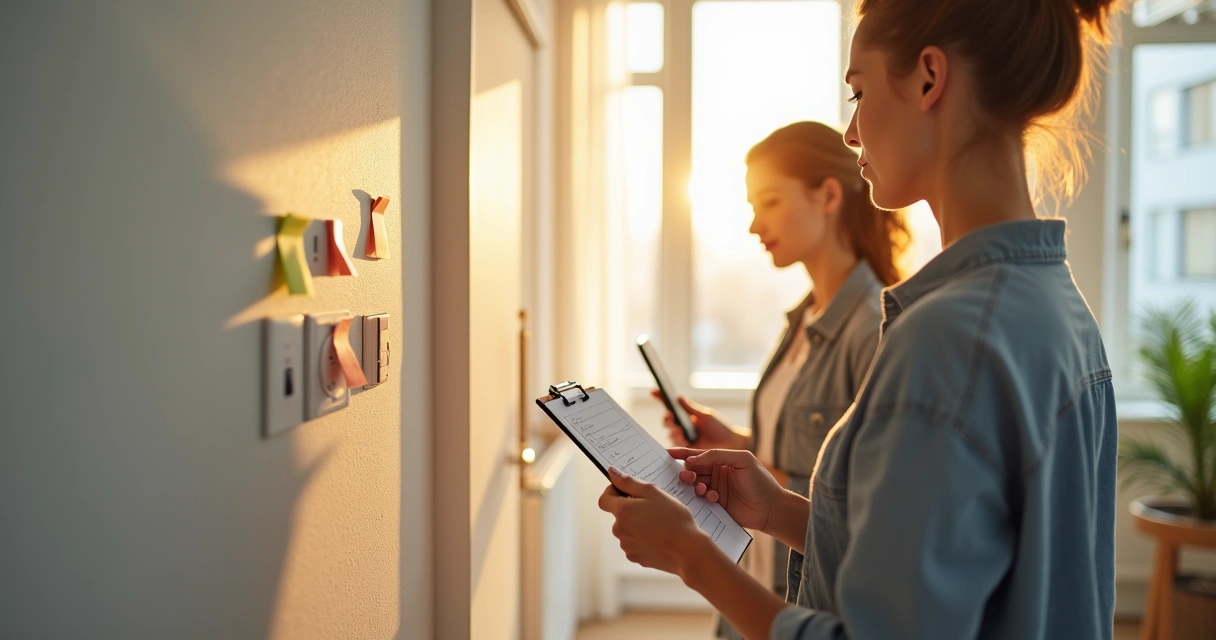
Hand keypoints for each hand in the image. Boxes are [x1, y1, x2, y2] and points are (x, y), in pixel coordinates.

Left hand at [597, 467, 709, 574]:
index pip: (604, 499)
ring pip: (627, 529)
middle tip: (653, 508)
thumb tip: (612, 472)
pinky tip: (659, 538)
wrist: (687, 551)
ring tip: (659, 525)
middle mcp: (619, 529)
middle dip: (632, 509)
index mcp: (622, 511)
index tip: (628, 492)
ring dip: (638, 525)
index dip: (614, 492)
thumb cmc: (674, 520)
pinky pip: (635, 543)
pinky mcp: (635, 557)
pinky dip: (643, 539)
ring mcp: (626, 545)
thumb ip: (629, 482)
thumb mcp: (653, 493)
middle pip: (619, 515)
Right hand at [650, 390, 746, 449]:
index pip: (671, 406)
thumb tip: (677, 396)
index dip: (661, 398)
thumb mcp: (705, 415)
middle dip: (668, 419)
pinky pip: (676, 446)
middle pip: (668, 422)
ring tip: (679, 430)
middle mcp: (683, 427)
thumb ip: (690, 408)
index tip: (653, 392)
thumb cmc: (720, 428)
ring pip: (671, 433)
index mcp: (687, 416)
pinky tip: (682, 438)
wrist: (731, 445)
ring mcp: (684, 438)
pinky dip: (678, 440)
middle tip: (671, 418)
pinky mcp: (687, 450)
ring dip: (674, 431)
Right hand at [669, 448, 783, 532]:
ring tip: (700, 487)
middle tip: (686, 476)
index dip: (682, 454)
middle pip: (692, 470)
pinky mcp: (716, 505)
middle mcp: (716, 474)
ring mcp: (715, 489)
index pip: (698, 455)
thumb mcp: (742, 460)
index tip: (667, 454)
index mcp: (721, 460)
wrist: (772, 508)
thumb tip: (694, 459)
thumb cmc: (760, 481)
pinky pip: (700, 500)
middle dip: (686, 471)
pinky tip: (713, 497)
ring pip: (694, 485)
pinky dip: (702, 497)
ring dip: (694, 485)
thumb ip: (718, 455)